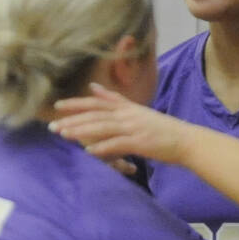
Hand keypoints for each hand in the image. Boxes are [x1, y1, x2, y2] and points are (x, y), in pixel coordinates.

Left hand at [50, 83, 191, 166]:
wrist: (185, 140)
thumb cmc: (161, 128)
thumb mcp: (137, 110)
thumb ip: (115, 99)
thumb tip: (93, 87)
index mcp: (126, 107)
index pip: (96, 102)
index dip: (76, 104)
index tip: (57, 106)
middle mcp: (128, 115)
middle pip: (95, 115)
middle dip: (72, 120)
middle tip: (53, 126)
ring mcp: (134, 128)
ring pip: (103, 127)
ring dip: (82, 131)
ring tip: (64, 135)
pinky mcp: (140, 142)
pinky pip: (118, 144)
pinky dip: (103, 147)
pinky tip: (89, 152)